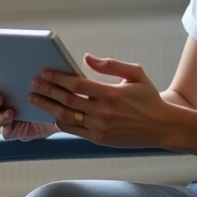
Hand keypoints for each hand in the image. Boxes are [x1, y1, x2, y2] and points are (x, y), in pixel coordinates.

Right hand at [0, 74, 57, 140]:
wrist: (58, 114)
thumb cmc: (47, 93)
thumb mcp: (40, 79)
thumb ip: (32, 70)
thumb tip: (32, 53)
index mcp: (2, 88)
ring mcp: (4, 119)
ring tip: (9, 109)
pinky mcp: (12, 131)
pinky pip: (5, 130)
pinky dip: (6, 123)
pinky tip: (12, 117)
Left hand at [28, 55, 171, 148]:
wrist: (162, 127)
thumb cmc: (149, 98)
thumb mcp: (136, 74)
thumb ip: (111, 64)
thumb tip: (87, 58)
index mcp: (111, 93)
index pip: (77, 84)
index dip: (58, 78)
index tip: (44, 73)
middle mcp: (103, 112)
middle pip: (67, 100)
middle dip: (47, 91)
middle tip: (34, 84)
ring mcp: (100, 127)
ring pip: (67, 117)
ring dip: (48, 107)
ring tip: (35, 99)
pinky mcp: (99, 139)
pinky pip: (74, 130)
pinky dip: (60, 122)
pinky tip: (52, 114)